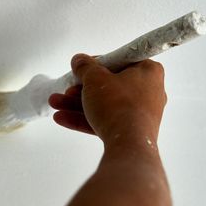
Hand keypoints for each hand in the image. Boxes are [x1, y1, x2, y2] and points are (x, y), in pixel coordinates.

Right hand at [48, 53, 166, 143]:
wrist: (128, 144)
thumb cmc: (119, 107)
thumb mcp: (94, 78)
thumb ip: (85, 66)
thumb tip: (80, 60)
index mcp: (148, 71)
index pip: (119, 61)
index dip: (97, 64)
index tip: (83, 68)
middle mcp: (149, 91)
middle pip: (109, 85)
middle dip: (81, 88)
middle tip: (67, 88)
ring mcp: (140, 113)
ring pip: (104, 104)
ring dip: (77, 104)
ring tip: (56, 103)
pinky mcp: (131, 130)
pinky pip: (106, 120)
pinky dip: (85, 118)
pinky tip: (63, 117)